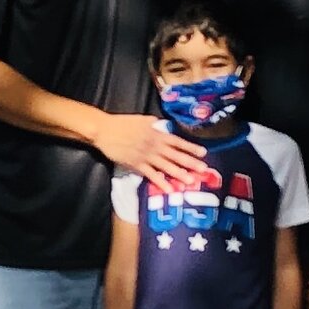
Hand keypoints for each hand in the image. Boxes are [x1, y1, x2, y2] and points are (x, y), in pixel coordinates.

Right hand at [90, 111, 205, 187]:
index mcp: (157, 134)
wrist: (105, 131)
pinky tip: (169, 188)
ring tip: (190, 181)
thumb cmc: (123, 123)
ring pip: (166, 166)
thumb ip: (154, 124)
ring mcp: (146, 156)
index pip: (178, 142)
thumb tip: (162, 126)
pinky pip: (151, 175)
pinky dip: (160, 182)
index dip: (191, 148)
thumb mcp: (142, 119)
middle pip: (176, 155)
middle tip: (203, 170)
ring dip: (179, 174)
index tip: (203, 153)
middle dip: (190, 163)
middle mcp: (155, 146)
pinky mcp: (136, 165)